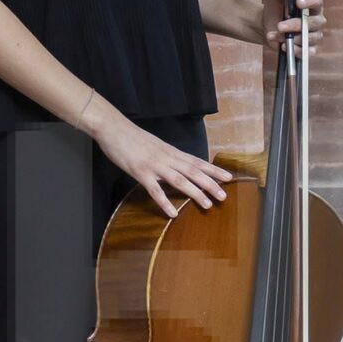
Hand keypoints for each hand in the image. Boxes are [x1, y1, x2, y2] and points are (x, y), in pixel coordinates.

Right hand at [94, 113, 231, 217]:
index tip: (228, 178)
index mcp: (171, 151)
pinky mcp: (140, 172)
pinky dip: (165, 202)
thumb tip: (177, 165)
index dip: (213, 170)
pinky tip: (172, 214)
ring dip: (195, 193)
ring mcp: (154, 165)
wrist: (113, 127)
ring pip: (180, 180)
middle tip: (224, 197)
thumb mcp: (155, 145)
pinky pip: (155, 190)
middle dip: (210, 184)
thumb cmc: (132, 137)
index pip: (197, 161)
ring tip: (208, 205)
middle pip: (193, 172)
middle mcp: (167, 158)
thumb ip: (166, 156)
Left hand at [265, 0, 327, 46]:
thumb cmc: (276, 7)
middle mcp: (317, 20)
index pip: (317, 1)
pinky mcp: (308, 48)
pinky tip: (284, 46)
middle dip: (296, 25)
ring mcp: (314, 35)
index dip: (310, 1)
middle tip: (280, 26)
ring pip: (309, 38)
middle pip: (313, 23)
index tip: (298, 3)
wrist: (267, 24)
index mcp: (312, 5)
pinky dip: (296, 50)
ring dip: (292, 38)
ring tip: (277, 36)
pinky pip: (308, 52)